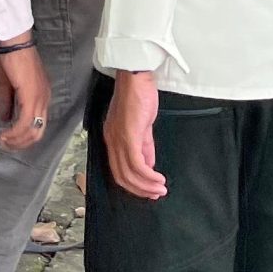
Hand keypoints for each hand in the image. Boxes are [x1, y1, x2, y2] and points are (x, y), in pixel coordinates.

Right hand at [0, 41, 51, 150]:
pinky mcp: (32, 97)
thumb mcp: (5, 83)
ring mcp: (40, 98)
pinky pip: (25, 123)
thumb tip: (4, 118)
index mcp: (40, 94)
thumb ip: (6, 100)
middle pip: (37, 133)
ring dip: (15, 141)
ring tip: (0, 142)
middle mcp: (44, 99)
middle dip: (19, 143)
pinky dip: (14, 133)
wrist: (11, 40)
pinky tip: (3, 135)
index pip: (37, 124)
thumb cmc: (8, 55)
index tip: (6, 139)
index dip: (22, 136)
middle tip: (2, 144)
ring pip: (32, 131)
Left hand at [104, 70, 165, 198]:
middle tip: (156, 194)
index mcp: (112, 138)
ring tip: (160, 189)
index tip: (147, 191)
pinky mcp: (129, 136)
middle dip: (140, 190)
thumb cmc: (138, 95)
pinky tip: (158, 178)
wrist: (136, 77)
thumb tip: (149, 165)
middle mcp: (112, 141)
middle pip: (122, 177)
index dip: (132, 185)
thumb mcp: (141, 126)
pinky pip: (137, 164)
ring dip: (146, 185)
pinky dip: (148, 176)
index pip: (118, 170)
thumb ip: (144, 146)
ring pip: (129, 174)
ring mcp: (119, 139)